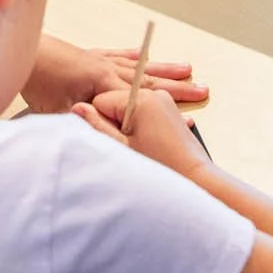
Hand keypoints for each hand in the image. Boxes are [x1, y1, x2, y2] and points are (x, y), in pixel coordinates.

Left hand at [21, 35, 207, 112]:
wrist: (24, 55)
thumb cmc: (39, 82)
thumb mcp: (61, 113)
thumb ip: (86, 126)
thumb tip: (105, 144)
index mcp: (105, 83)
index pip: (145, 102)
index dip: (169, 112)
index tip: (189, 121)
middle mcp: (108, 69)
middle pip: (150, 81)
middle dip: (179, 88)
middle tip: (202, 91)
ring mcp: (100, 60)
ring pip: (140, 67)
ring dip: (165, 70)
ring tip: (187, 70)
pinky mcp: (90, 56)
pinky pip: (119, 56)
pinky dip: (134, 57)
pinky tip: (144, 56)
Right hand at [73, 89, 211, 181]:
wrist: (195, 178)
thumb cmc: (161, 167)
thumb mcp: (122, 148)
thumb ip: (97, 125)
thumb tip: (77, 107)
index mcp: (141, 100)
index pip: (101, 100)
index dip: (101, 121)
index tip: (111, 139)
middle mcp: (154, 94)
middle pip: (116, 100)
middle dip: (114, 122)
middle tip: (125, 145)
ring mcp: (164, 101)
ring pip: (130, 106)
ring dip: (128, 125)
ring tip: (138, 147)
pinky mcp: (170, 110)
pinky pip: (144, 111)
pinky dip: (140, 125)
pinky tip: (147, 145)